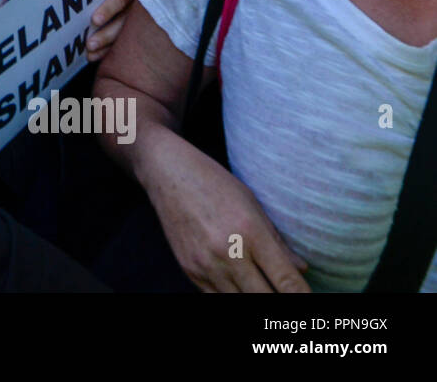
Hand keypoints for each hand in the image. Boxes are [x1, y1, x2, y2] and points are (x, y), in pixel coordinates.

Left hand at [86, 0, 131, 61]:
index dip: (109, 8)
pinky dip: (107, 51)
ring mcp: (136, 20)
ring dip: (106, 45)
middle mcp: (134, 4)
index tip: (95, 20)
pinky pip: (122, 45)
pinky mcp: (132, 33)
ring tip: (89, 52)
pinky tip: (94, 56)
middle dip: (106, 34)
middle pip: (124, 21)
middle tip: (89, 44)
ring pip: (124, 35)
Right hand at [140, 128, 310, 292]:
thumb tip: (302, 270)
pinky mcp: (189, 270)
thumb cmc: (214, 183)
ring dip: (255, 297)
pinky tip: (240, 287)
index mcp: (249, 232)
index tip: (309, 298)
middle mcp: (227, 252)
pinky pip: (216, 298)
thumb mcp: (252, 204)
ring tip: (263, 289)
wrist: (168, 174)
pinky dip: (232, 296)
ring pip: (240, 302)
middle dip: (281, 300)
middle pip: (264, 297)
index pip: (285, 280)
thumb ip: (277, 241)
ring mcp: (205, 265)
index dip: (302, 296)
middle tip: (288, 296)